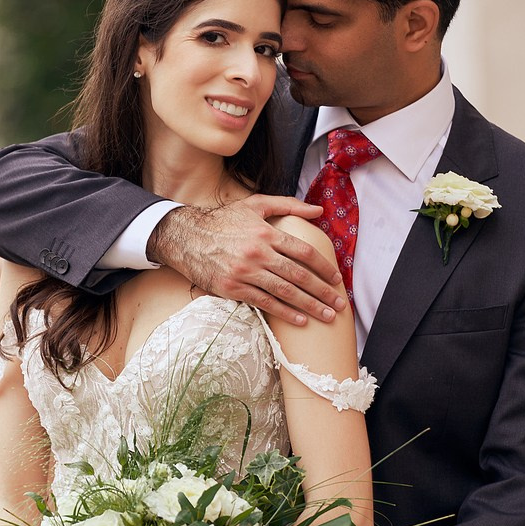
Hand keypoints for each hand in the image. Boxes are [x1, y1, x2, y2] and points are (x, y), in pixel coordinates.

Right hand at [148, 197, 345, 325]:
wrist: (186, 238)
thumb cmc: (223, 221)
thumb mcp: (254, 205)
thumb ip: (287, 205)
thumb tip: (318, 210)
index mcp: (266, 232)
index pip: (303, 252)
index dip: (323, 267)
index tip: (336, 279)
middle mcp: (258, 253)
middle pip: (298, 275)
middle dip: (322, 292)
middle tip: (338, 303)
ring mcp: (245, 272)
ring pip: (284, 292)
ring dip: (309, 306)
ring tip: (326, 315)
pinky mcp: (233, 288)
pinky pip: (264, 303)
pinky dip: (284, 312)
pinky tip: (300, 320)